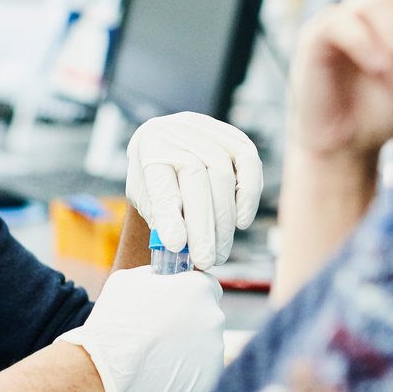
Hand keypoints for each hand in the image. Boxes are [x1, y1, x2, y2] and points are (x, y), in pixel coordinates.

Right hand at [58, 267, 225, 391]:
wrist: (104, 368)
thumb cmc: (114, 320)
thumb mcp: (128, 280)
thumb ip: (155, 277)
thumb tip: (161, 281)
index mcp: (199, 288)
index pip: (206, 287)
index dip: (189, 295)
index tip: (174, 306)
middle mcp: (213, 318)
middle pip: (206, 318)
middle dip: (189, 324)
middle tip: (161, 334)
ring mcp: (214, 352)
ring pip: (205, 347)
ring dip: (188, 350)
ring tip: (157, 357)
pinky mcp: (208, 380)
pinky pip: (201, 373)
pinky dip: (185, 374)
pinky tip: (161, 374)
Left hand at [125, 113, 264, 265]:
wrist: (168, 136)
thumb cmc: (154, 173)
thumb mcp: (144, 193)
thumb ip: (159, 216)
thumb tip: (180, 247)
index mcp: (150, 149)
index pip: (161, 183)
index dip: (170, 217)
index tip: (176, 247)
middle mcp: (178, 134)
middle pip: (195, 180)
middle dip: (203, 227)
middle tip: (206, 260)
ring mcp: (209, 131)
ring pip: (223, 176)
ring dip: (224, 221)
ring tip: (219, 251)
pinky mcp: (234, 137)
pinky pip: (249, 164)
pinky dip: (248, 196)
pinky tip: (241, 222)